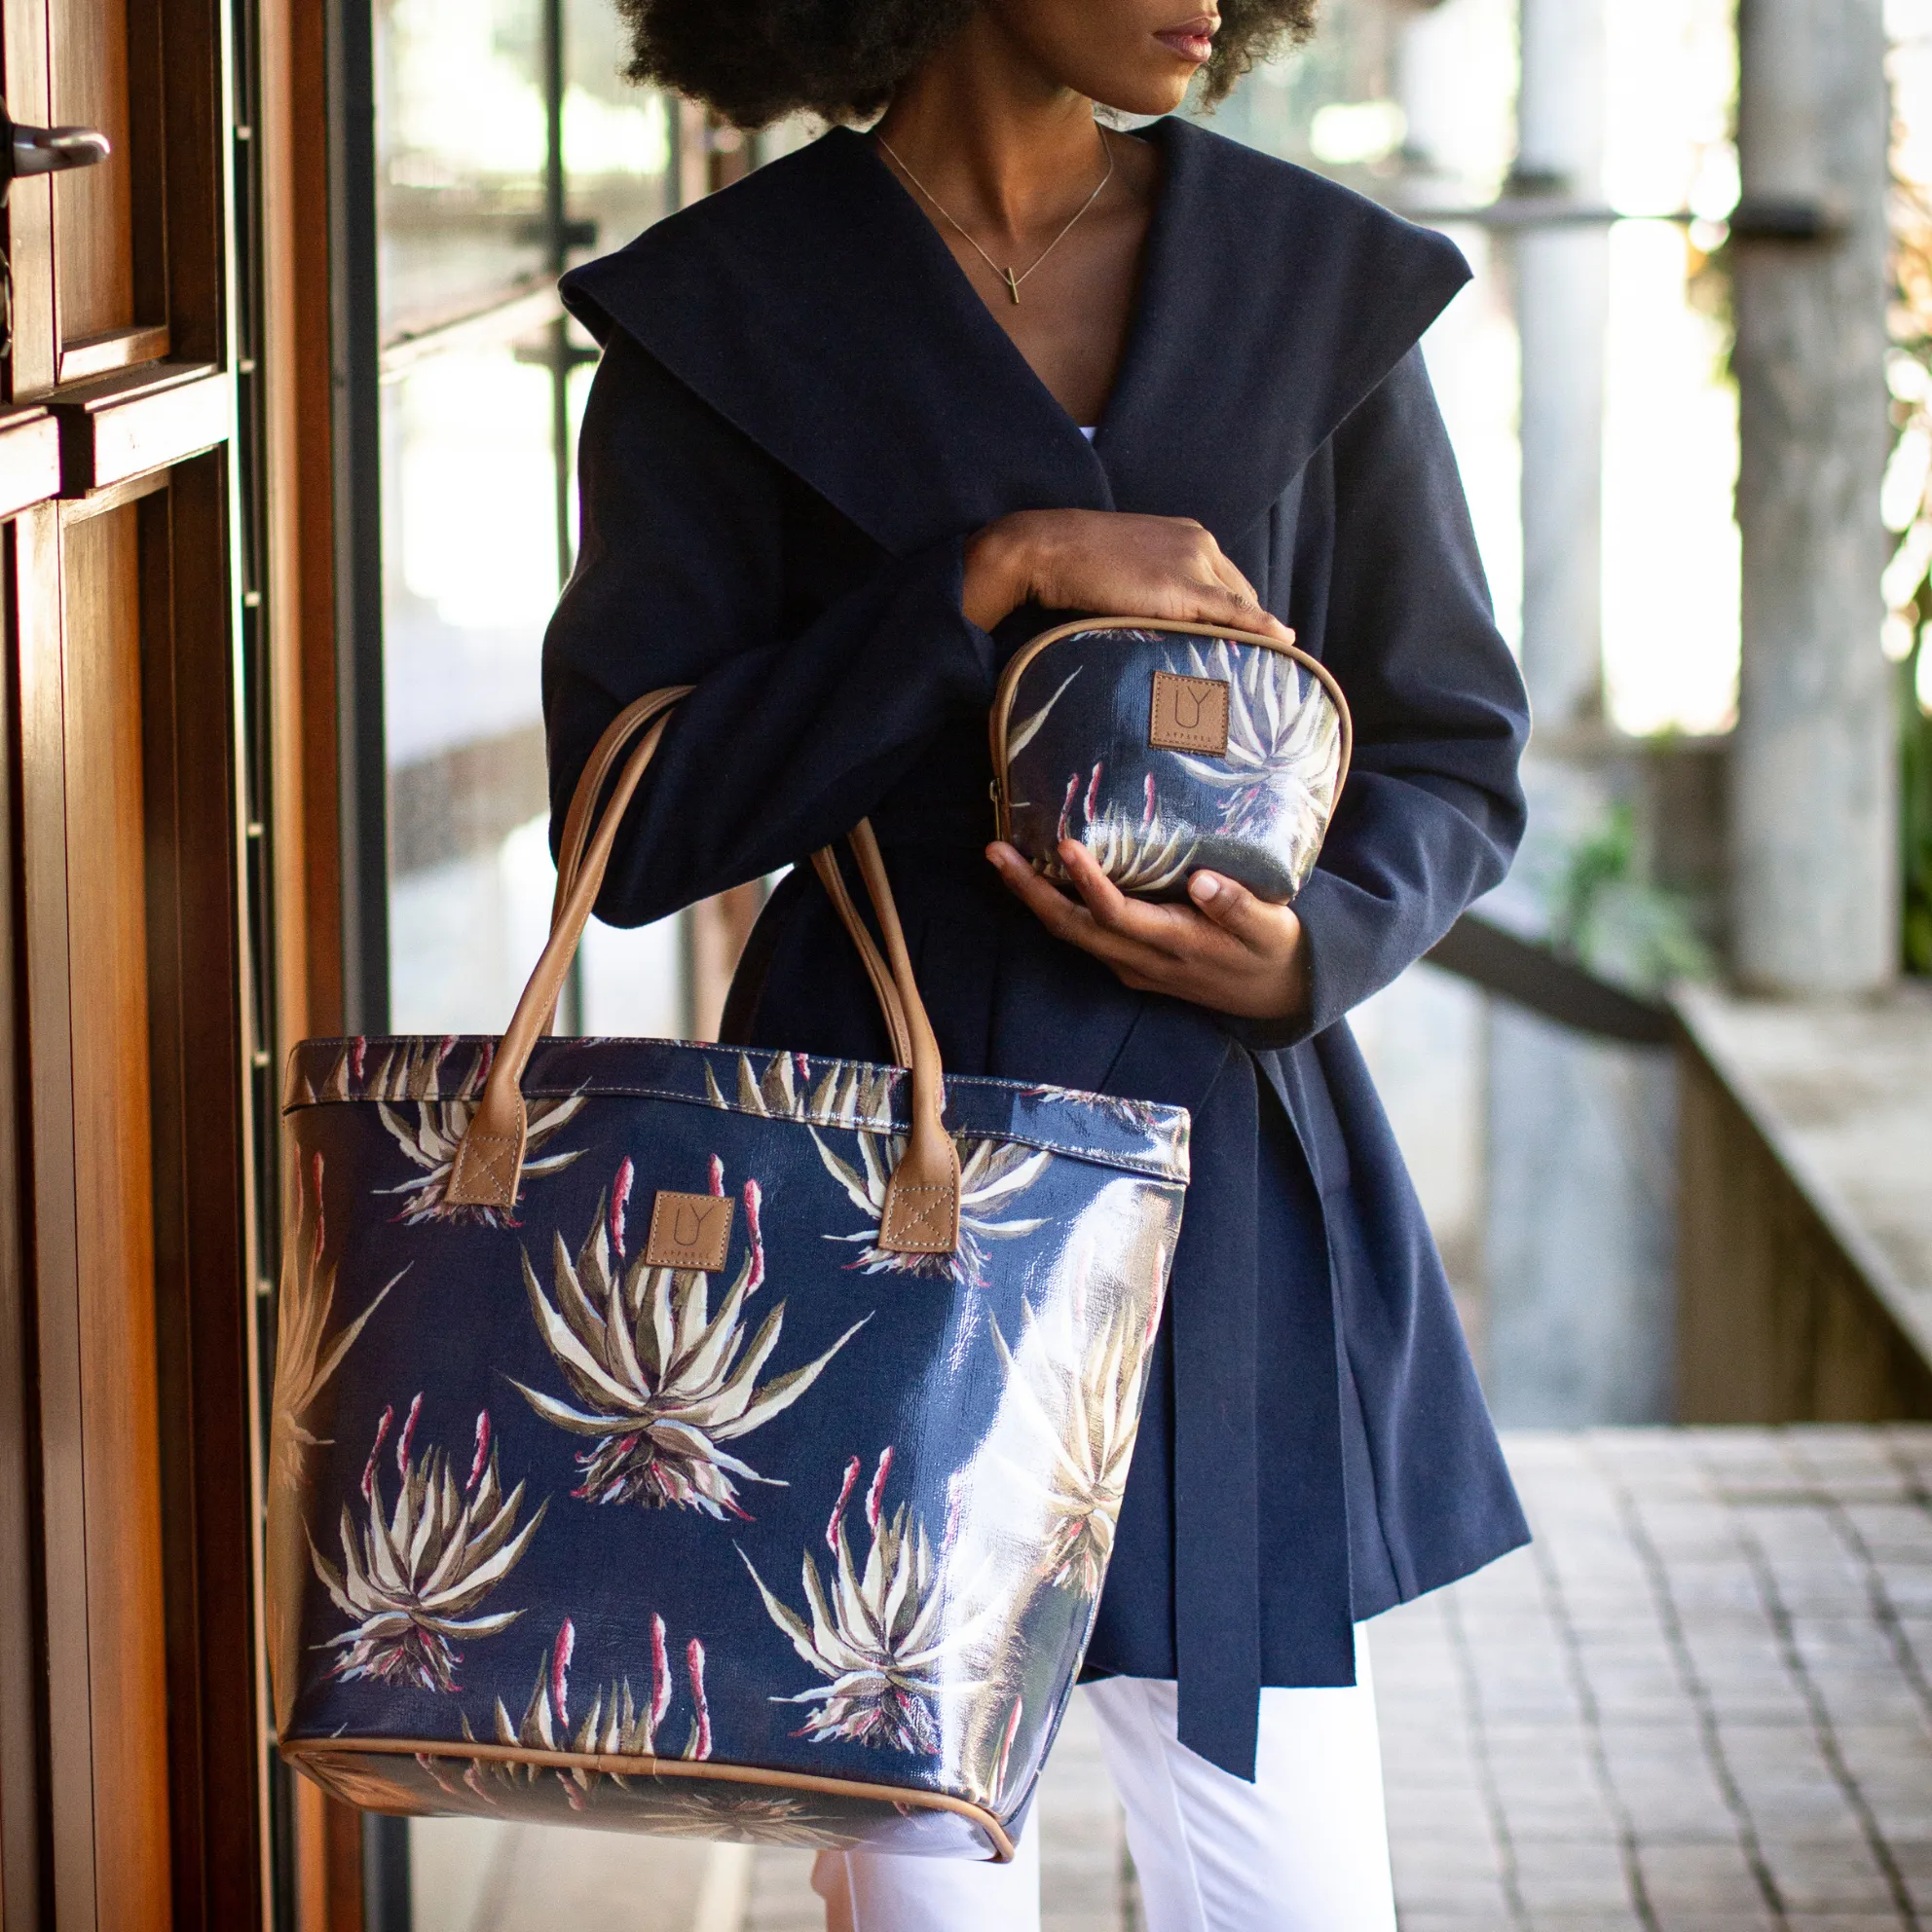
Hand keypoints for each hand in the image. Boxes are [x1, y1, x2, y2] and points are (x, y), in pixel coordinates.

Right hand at [963, 508, 1294, 643]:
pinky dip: (1259, 626)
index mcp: (1190, 536)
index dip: (1237, 616)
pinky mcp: (1182, 587)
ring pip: (1237, 606)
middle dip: (1246, 629)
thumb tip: (1160, 617)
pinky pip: (1232, 611)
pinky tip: (1282, 641)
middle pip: (1240, 594)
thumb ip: (1156, 584)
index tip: (1239, 644)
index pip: (1227, 582)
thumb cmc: (1078, 561)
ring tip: (1259, 672)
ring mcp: (1194, 563)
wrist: (1051, 548)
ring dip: (1247, 638)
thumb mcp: (1129, 565)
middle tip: (1249, 666)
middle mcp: (1200, 544)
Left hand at [987, 838, 1309, 1022]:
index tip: (1066, 845)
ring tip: (1002, 857)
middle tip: (995, 851)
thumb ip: (1237, 904)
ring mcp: (1131, 965)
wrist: (1275, 996)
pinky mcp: (1130, 962)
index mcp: (1175, 944)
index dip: (1089, 883)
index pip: (1118, 915)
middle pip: (1073, 927)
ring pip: (1071, 932)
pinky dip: (1054, 904)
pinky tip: (1039, 876)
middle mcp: (1142, 960)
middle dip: (1030, 891)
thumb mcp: (1269, 927)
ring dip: (1033, 897)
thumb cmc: (1272, 950)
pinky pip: (1082, 933)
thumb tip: (1203, 879)